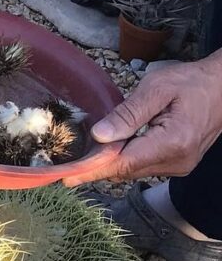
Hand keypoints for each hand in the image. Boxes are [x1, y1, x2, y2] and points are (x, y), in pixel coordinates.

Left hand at [63, 55, 221, 184]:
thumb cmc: (194, 82)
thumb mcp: (158, 87)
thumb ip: (128, 113)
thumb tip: (99, 135)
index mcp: (172, 142)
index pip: (122, 164)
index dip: (92, 170)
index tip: (66, 178)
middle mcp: (176, 162)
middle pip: (124, 171)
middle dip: (98, 163)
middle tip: (74, 154)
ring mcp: (178, 167)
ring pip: (131, 171)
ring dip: (112, 160)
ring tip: (100, 144)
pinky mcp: (177, 166)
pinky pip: (142, 167)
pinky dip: (127, 158)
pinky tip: (120, 144)